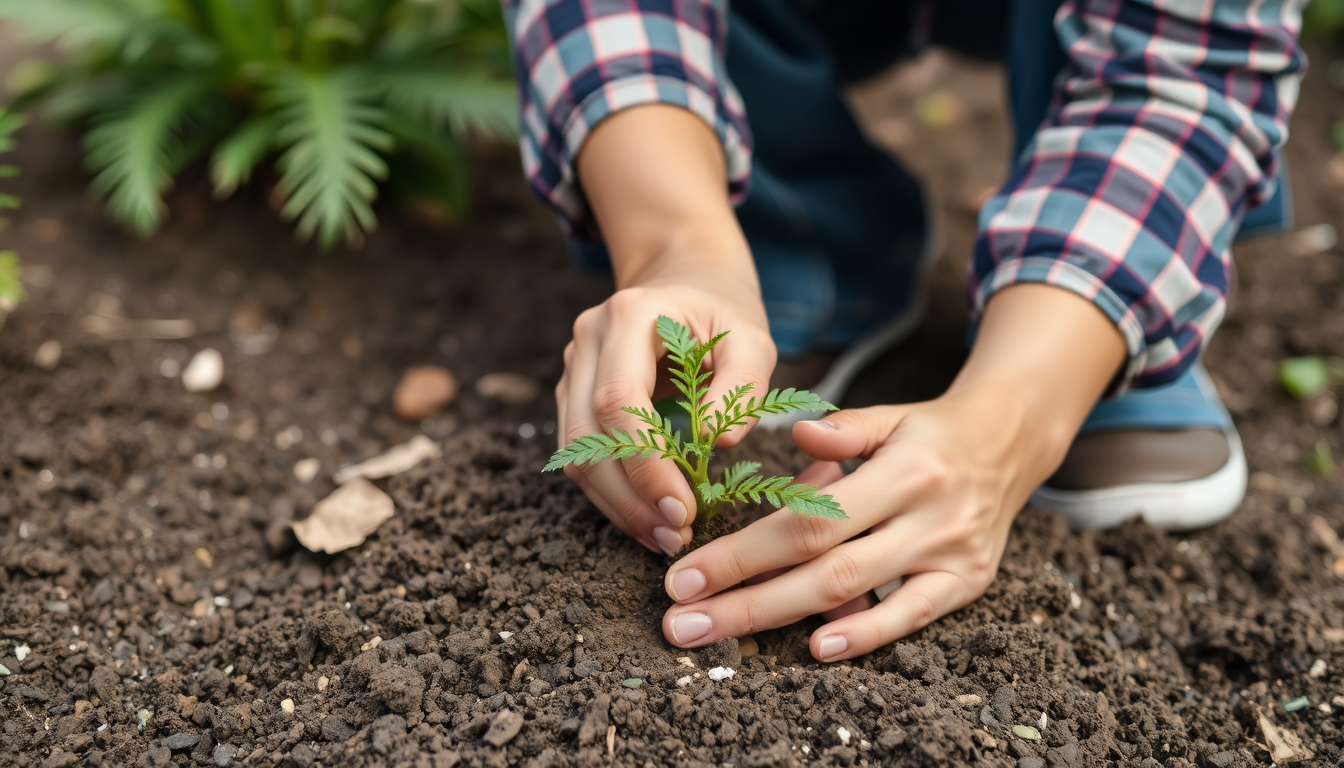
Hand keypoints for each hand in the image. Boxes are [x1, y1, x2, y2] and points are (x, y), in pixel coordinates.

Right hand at [557, 269, 773, 555]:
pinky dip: (611, 494)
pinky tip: (647, 519)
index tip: (683, 509)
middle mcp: (588, 341)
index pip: (618, 402)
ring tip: (665, 537)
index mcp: (629, 316)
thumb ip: (743, 385)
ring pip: (575, 454)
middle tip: (677, 536)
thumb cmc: (722, 313)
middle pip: (587, 437)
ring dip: (617, 505)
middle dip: (629, 497)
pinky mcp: (573, 395)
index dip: (645, 464)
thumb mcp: (751, 338)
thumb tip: (719, 444)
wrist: (684, 282)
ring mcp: (573, 368)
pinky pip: (581, 455)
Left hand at [657, 284, 1126, 658]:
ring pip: (854, 593)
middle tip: (681, 621)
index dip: (744, 551)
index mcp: (903, 468)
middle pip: (821, 566)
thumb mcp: (889, 414)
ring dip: (779, 619)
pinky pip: (909, 617)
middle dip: (744, 599)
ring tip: (716, 635)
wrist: (1009, 444)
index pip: (808, 517)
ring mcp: (950, 555)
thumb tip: (795, 433)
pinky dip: (864, 635)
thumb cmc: (928, 432)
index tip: (685, 574)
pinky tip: (815, 648)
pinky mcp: (967, 583)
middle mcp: (928, 515)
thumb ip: (844, 427)